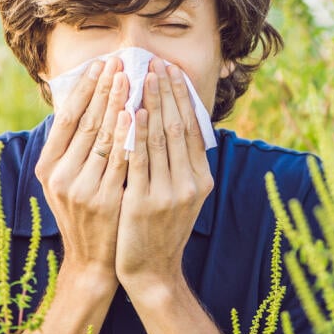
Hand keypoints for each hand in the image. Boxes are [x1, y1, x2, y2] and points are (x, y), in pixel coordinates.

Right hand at [34, 56, 130, 282]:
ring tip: (132, 77)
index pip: (67, 118)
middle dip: (105, 89)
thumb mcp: (67, 180)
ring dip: (119, 104)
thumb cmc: (85, 212)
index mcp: (48, 167)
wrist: (93, 260)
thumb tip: (85, 100)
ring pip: (104, 137)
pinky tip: (138, 114)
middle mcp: (60, 176)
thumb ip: (73, 146)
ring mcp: (81, 189)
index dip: (84, 89)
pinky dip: (130, 135)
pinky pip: (120, 160)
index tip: (100, 64)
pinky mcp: (104, 200)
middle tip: (120, 61)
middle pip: (86, 122)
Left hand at [115, 59, 213, 294]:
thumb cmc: (160, 228)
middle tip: (156, 63)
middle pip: (178, 126)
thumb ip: (181, 163)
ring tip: (142, 76)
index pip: (193, 128)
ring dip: (151, 103)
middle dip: (167, 91)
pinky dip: (138, 133)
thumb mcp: (181, 195)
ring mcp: (169, 193)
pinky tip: (133, 111)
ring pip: (160, 138)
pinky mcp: (144, 202)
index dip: (182, 97)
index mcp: (201, 178)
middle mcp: (190, 183)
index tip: (172, 71)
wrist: (151, 271)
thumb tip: (176, 123)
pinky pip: (140, 159)